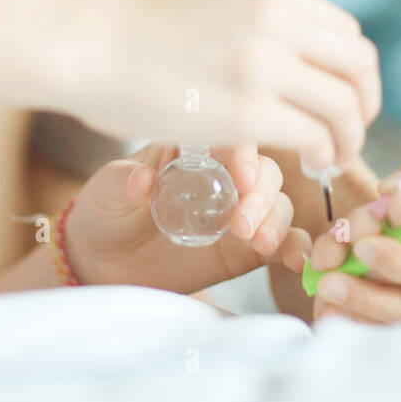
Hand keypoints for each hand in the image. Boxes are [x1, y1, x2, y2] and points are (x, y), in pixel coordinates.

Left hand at [63, 140, 311, 293]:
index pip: (229, 138)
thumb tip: (142, 179)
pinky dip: (295, 246)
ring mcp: (238, 211)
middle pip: (262, 171)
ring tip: (259, 243)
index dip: (242, 154)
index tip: (240, 178)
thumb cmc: (106, 212)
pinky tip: (297, 260)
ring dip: (277, 220)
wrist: (103, 262)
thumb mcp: (105, 192)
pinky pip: (281, 240)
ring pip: (277, 202)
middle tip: (242, 225)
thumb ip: (122, 183)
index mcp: (193, 149)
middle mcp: (223, 176)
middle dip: (261, 194)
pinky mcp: (245, 248)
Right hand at [78, 0, 380, 170]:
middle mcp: (276, 17)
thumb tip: (298, 59)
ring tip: (330, 157)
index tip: (343, 103)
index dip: (356, 76)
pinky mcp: (247, 109)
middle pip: (359, 66)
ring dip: (349, 137)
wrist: (87, 46)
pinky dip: (322, 154)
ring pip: (345, 105)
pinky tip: (306, 163)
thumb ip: (261, 23)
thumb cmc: (139, 35)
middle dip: (365, 107)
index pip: (347, 34)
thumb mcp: (216, 4)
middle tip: (349, 136)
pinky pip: (314, 135)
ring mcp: (263, 62)